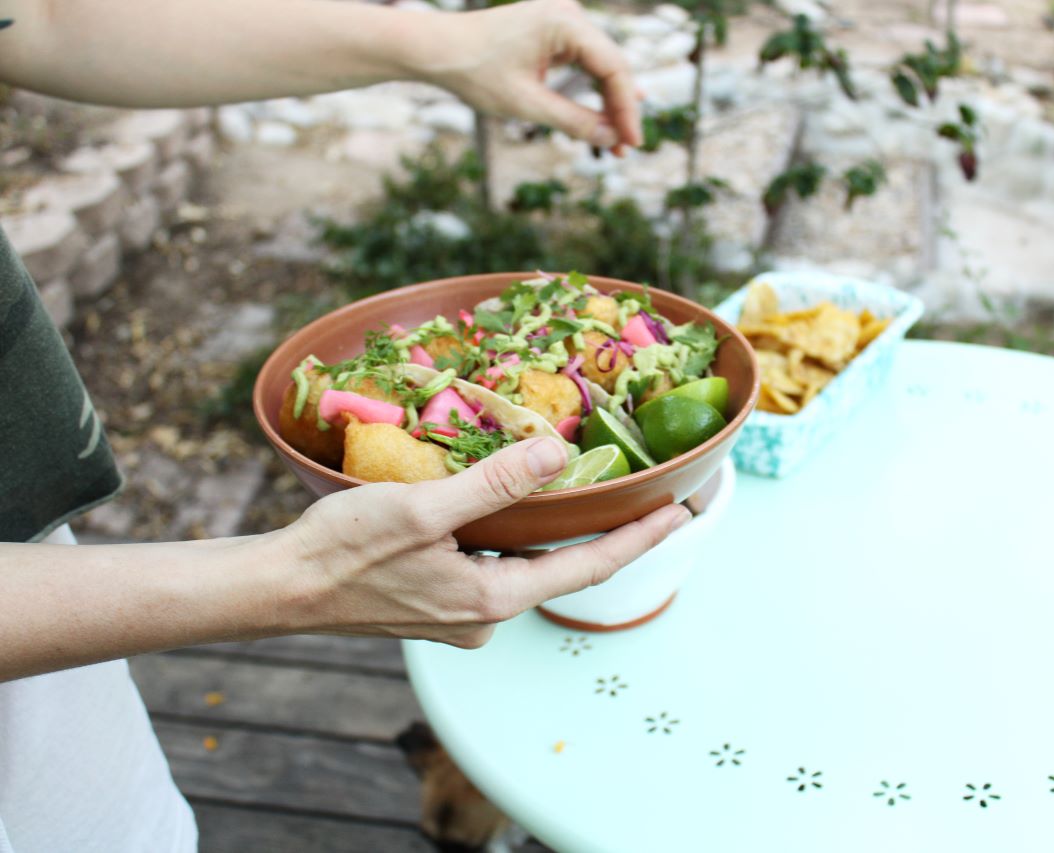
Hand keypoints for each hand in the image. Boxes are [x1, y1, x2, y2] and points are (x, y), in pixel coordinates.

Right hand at [277, 437, 688, 647]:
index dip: (640, 538)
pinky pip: (490, 561)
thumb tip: (556, 454)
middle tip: (646, 492)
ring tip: (585, 486)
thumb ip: (494, 484)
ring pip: (523, 562)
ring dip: (553, 529)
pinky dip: (511, 531)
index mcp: (492, 599)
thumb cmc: (344, 549)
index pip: (588, 568)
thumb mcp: (423, 509)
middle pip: (561, 567)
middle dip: (604, 531)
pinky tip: (509, 499)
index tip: (682, 514)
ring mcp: (459, 611)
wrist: (281, 587)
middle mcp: (484, 615)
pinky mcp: (437, 598)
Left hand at [416, 0, 640, 153]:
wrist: (436, 49)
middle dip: (621, 107)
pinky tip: (606, 115)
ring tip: (619, 140)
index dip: (626, 107)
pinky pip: (584, 62)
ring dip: (609, 102)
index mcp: (564, 22)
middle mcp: (568, 14)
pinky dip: (592, 90)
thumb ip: (572, 121)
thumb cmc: (474, 70)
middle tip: (628, 146)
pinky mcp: (553, 32)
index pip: (613, 67)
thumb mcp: (526, 103)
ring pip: (601, 65)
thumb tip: (611, 138)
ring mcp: (561, 20)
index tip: (632, 140)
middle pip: (612, 64)